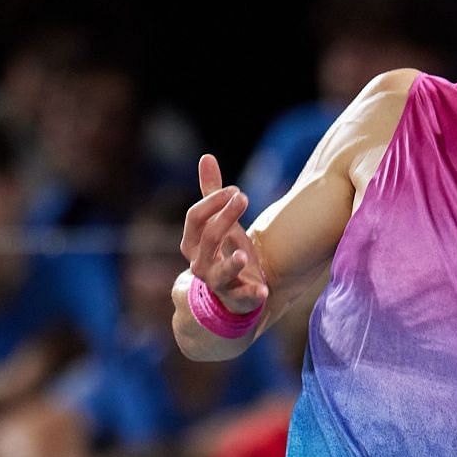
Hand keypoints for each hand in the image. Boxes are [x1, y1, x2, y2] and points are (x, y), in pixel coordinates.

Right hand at [181, 154, 266, 314]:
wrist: (232, 292)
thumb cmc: (225, 251)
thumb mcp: (220, 222)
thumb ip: (212, 192)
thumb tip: (206, 156)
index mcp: (192, 244)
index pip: (194, 219)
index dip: (212, 202)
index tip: (236, 189)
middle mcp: (200, 264)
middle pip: (209, 238)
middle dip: (225, 217)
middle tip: (244, 197)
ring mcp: (218, 283)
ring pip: (219, 273)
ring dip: (231, 263)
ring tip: (243, 254)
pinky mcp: (238, 299)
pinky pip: (242, 298)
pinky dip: (252, 294)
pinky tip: (264, 290)